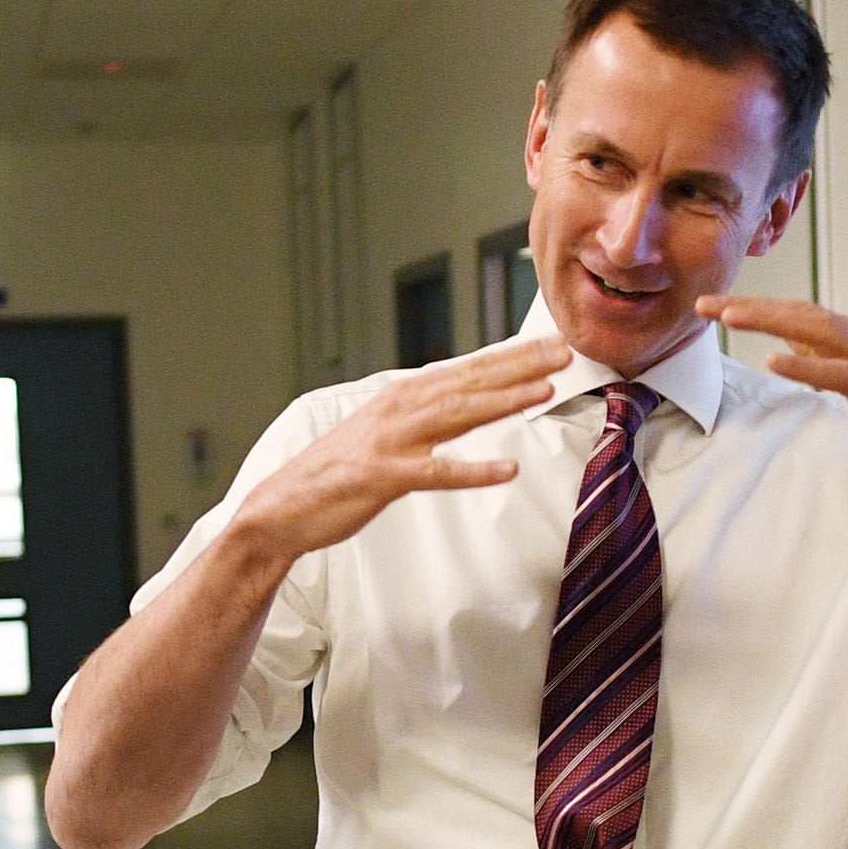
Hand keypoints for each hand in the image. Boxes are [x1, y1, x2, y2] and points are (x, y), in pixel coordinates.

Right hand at [234, 336, 568, 561]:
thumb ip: (425, 413)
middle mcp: (399, 409)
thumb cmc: (339, 471)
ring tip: (543, 392)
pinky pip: (436, 473)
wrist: (285, 505)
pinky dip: (472, 470)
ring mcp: (391, 441)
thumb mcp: (386, 430)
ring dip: (503, 401)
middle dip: (518, 366)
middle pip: (470, 382)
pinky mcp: (384, 476)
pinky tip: (505, 469)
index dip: (510, 355)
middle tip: (562, 351)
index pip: (466, 369)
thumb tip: (466, 398)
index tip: (549, 343)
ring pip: (457, 416)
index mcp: (403, 396)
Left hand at [699, 297, 847, 517]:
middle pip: (802, 312)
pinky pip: (841, 373)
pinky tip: (773, 360)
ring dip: (770, 321)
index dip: (756, 307)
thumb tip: (786, 341)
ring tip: (729, 317)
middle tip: (705, 304)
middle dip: (751, 306)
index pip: (800, 313)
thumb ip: (826, 361)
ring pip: (819, 330)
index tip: (714, 308)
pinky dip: (806, 364)